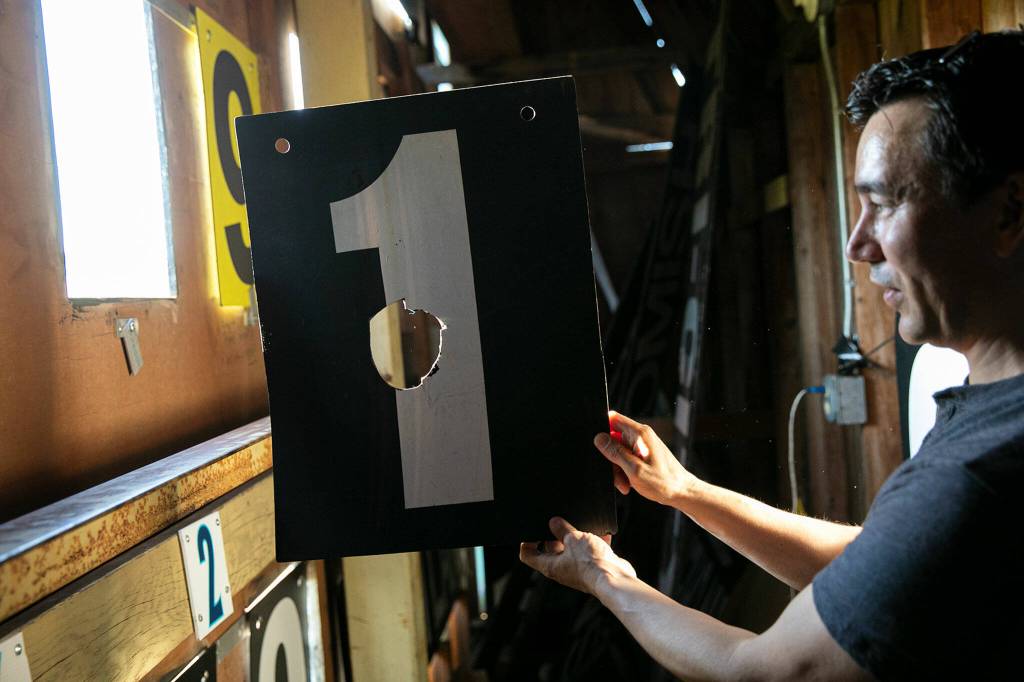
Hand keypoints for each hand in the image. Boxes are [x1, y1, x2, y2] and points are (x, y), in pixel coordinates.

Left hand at [519, 517, 635, 594]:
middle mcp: (562, 570)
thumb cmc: (591, 564)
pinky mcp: (593, 568)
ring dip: (576, 538)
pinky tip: (601, 534)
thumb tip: (553, 522)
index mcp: (550, 566)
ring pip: (572, 550)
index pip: (528, 555)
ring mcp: (578, 570)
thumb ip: (561, 529)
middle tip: (559, 524)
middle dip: (555, 535)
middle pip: (551, 551)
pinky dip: (594, 542)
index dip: (527, 542)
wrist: (615, 578)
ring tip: (581, 527)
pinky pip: (590, 552)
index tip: (531, 531)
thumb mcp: (572, 538)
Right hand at [596, 411, 699, 506]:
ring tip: (626, 483)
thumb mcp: (633, 469)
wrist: (682, 493)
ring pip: (618, 452)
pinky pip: (626, 460)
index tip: (601, 448)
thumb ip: (615, 452)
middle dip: (611, 459)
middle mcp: (641, 436)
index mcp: (640, 434)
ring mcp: (643, 446)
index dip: (603, 430)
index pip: (614, 419)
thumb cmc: (663, 482)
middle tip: (618, 475)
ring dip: (618, 469)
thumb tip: (599, 438)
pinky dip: (625, 472)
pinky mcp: (643, 455)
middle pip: (613, 440)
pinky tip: (630, 483)